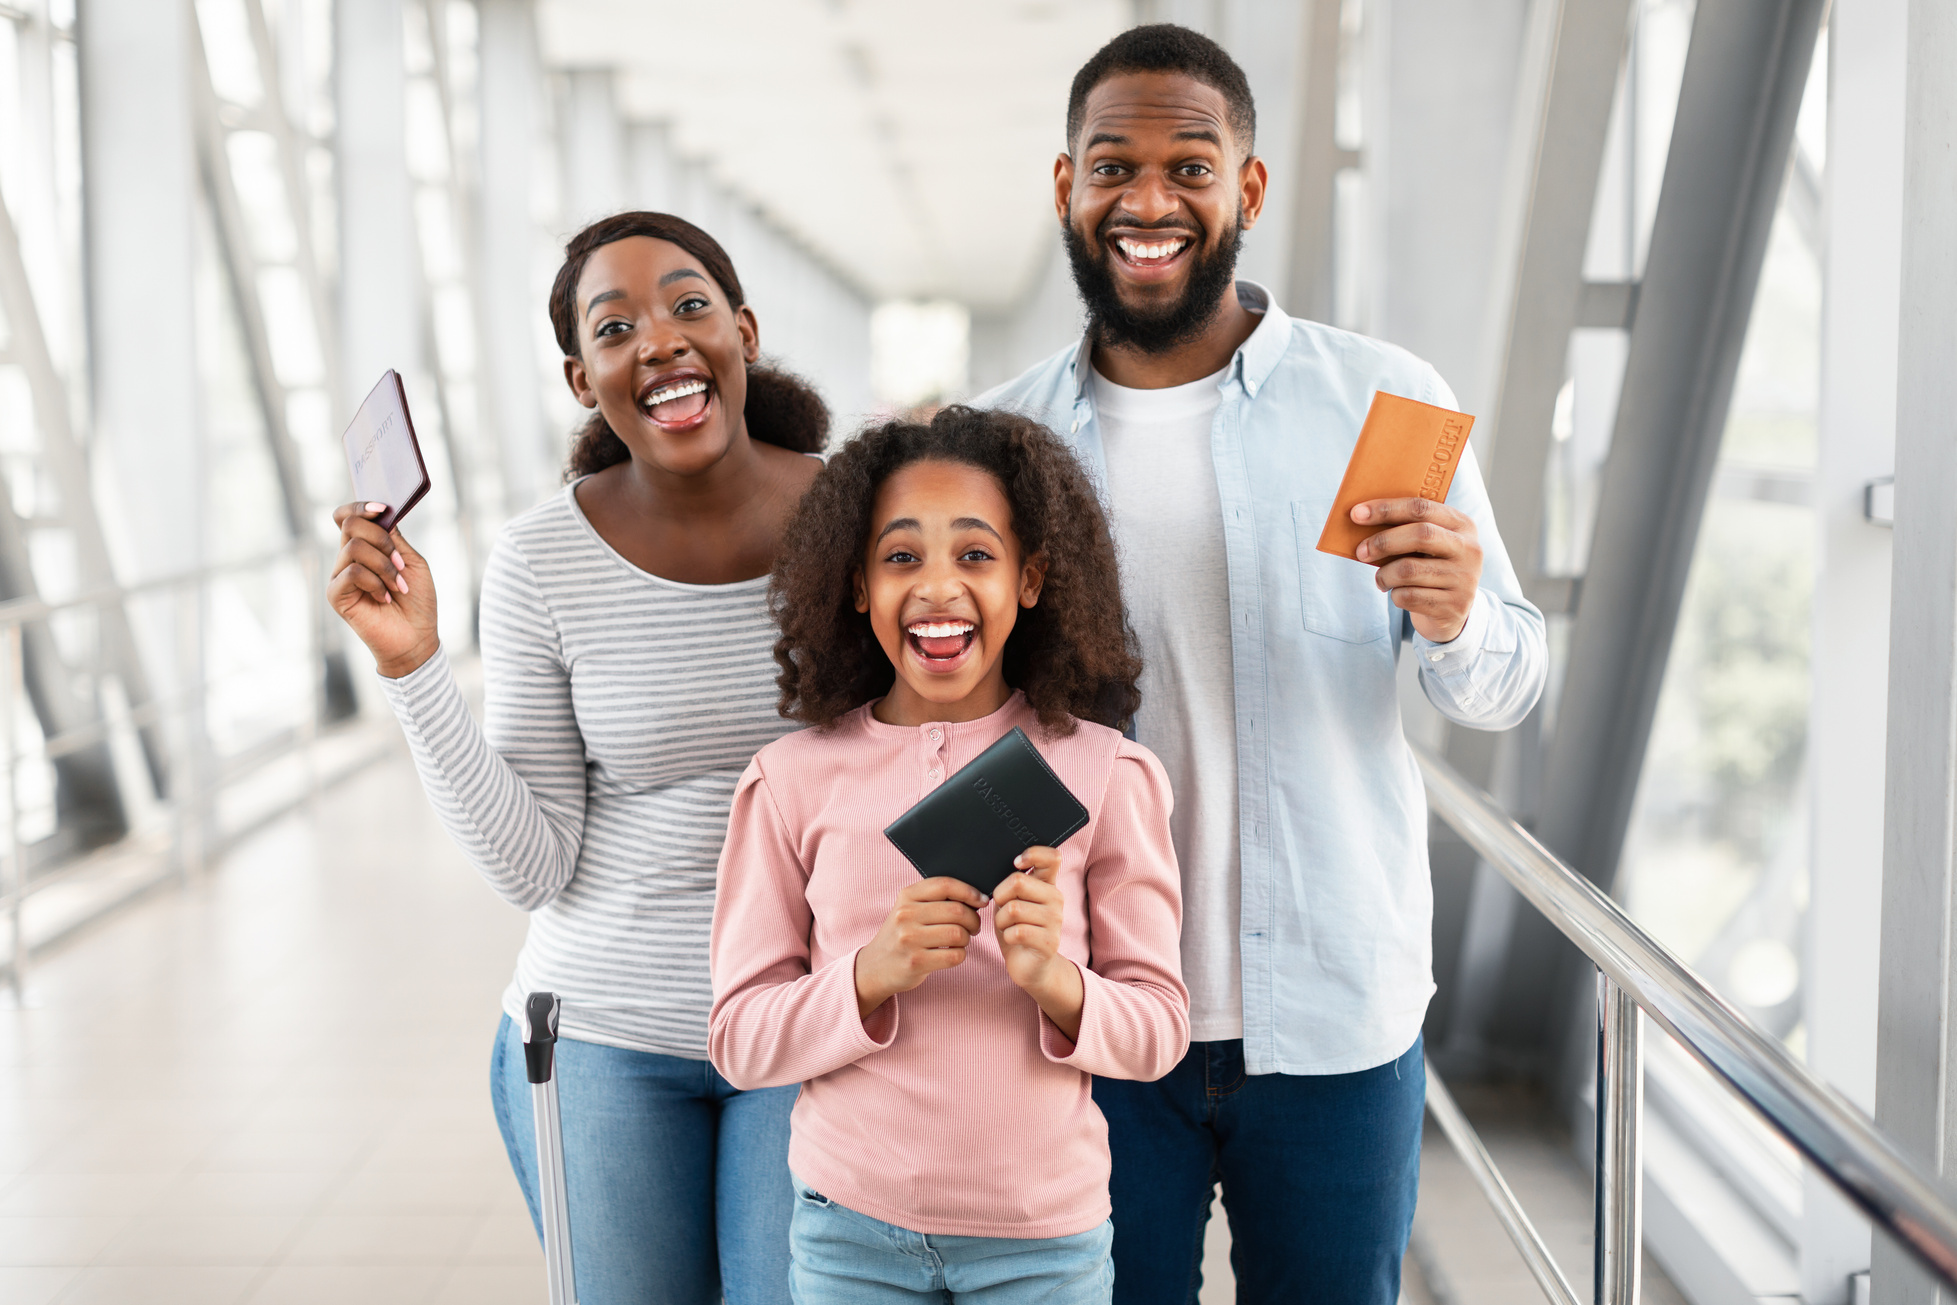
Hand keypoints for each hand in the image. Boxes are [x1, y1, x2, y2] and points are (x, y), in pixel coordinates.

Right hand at [327, 502, 439, 677]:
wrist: (415, 637)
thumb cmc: (416, 600)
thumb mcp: (411, 562)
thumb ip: (393, 538)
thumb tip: (381, 513)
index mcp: (366, 547)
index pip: (348, 517)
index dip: (361, 506)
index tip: (382, 508)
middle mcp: (348, 558)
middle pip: (351, 524)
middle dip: (382, 540)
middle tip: (400, 564)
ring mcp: (339, 575)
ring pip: (355, 547)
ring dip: (385, 566)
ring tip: (398, 587)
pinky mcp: (335, 594)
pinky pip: (352, 571)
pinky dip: (375, 582)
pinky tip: (384, 598)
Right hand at [854, 876, 986, 1019]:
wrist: (875, 967)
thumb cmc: (902, 935)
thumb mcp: (909, 909)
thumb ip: (936, 899)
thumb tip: (978, 898)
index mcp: (906, 896)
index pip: (945, 885)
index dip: (969, 891)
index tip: (981, 901)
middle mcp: (905, 915)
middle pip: (957, 910)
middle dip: (973, 920)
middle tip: (973, 927)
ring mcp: (909, 939)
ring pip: (958, 933)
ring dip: (966, 939)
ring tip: (960, 941)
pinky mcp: (915, 962)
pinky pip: (955, 956)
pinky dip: (960, 955)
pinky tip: (952, 954)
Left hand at [992, 847, 1082, 1040]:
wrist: (1030, 966)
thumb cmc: (1017, 928)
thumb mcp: (1013, 901)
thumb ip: (1013, 884)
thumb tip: (1003, 868)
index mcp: (1048, 885)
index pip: (1051, 857)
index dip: (1032, 854)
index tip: (1016, 863)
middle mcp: (1056, 899)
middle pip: (1018, 882)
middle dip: (999, 897)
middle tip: (1002, 909)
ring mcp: (1055, 921)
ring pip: (1013, 909)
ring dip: (1000, 920)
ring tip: (1007, 927)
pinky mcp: (1049, 942)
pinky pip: (1016, 931)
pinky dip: (1006, 936)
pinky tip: (1013, 940)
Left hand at [1351, 497, 1482, 642]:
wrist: (1452, 612)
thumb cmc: (1429, 568)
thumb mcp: (1427, 546)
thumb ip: (1405, 530)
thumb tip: (1361, 519)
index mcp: (1462, 525)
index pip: (1422, 507)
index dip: (1386, 509)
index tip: (1356, 513)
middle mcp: (1469, 550)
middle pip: (1420, 535)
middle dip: (1383, 541)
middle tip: (1361, 551)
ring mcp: (1464, 579)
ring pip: (1409, 570)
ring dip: (1385, 575)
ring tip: (1381, 579)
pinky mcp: (1454, 606)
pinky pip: (1409, 597)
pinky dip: (1395, 595)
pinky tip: (1398, 594)